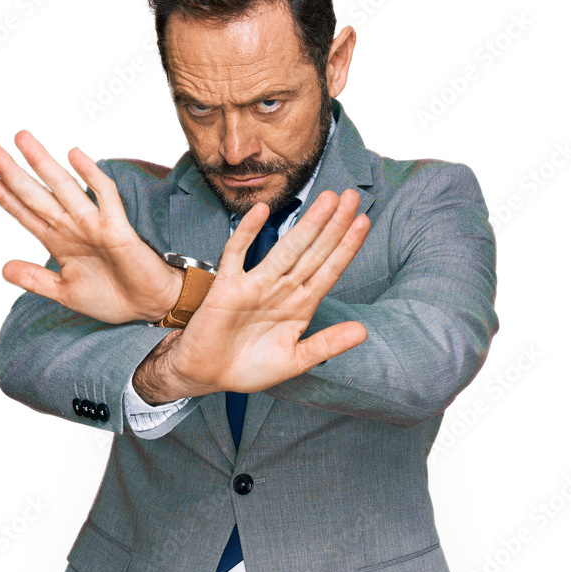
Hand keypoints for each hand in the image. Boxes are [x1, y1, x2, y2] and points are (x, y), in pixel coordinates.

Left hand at [0, 131, 182, 322]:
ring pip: (63, 188)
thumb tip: (3, 268)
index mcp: (59, 241)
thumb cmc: (113, 297)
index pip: (25, 212)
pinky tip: (75, 156)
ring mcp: (94, 224)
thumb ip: (35, 279)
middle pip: (36, 194)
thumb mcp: (65, 292)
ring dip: (42, 163)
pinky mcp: (118, 228)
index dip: (3, 195)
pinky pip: (104, 196)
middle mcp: (73, 227)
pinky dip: (91, 176)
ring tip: (21, 140)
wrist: (149, 306)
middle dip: (13, 172)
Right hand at [134, 189, 369, 402]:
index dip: (346, 248)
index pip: (329, 270)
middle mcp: (281, 290)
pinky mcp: (226, 286)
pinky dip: (247, 234)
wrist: (207, 375)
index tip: (364, 222)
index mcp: (299, 306)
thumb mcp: (294, 360)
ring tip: (327, 199)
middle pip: (313, 252)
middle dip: (333, 225)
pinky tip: (262, 212)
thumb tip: (363, 331)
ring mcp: (254, 285)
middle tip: (352, 196)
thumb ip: (327, 345)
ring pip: (285, 249)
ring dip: (306, 225)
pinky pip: (236, 254)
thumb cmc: (249, 368)